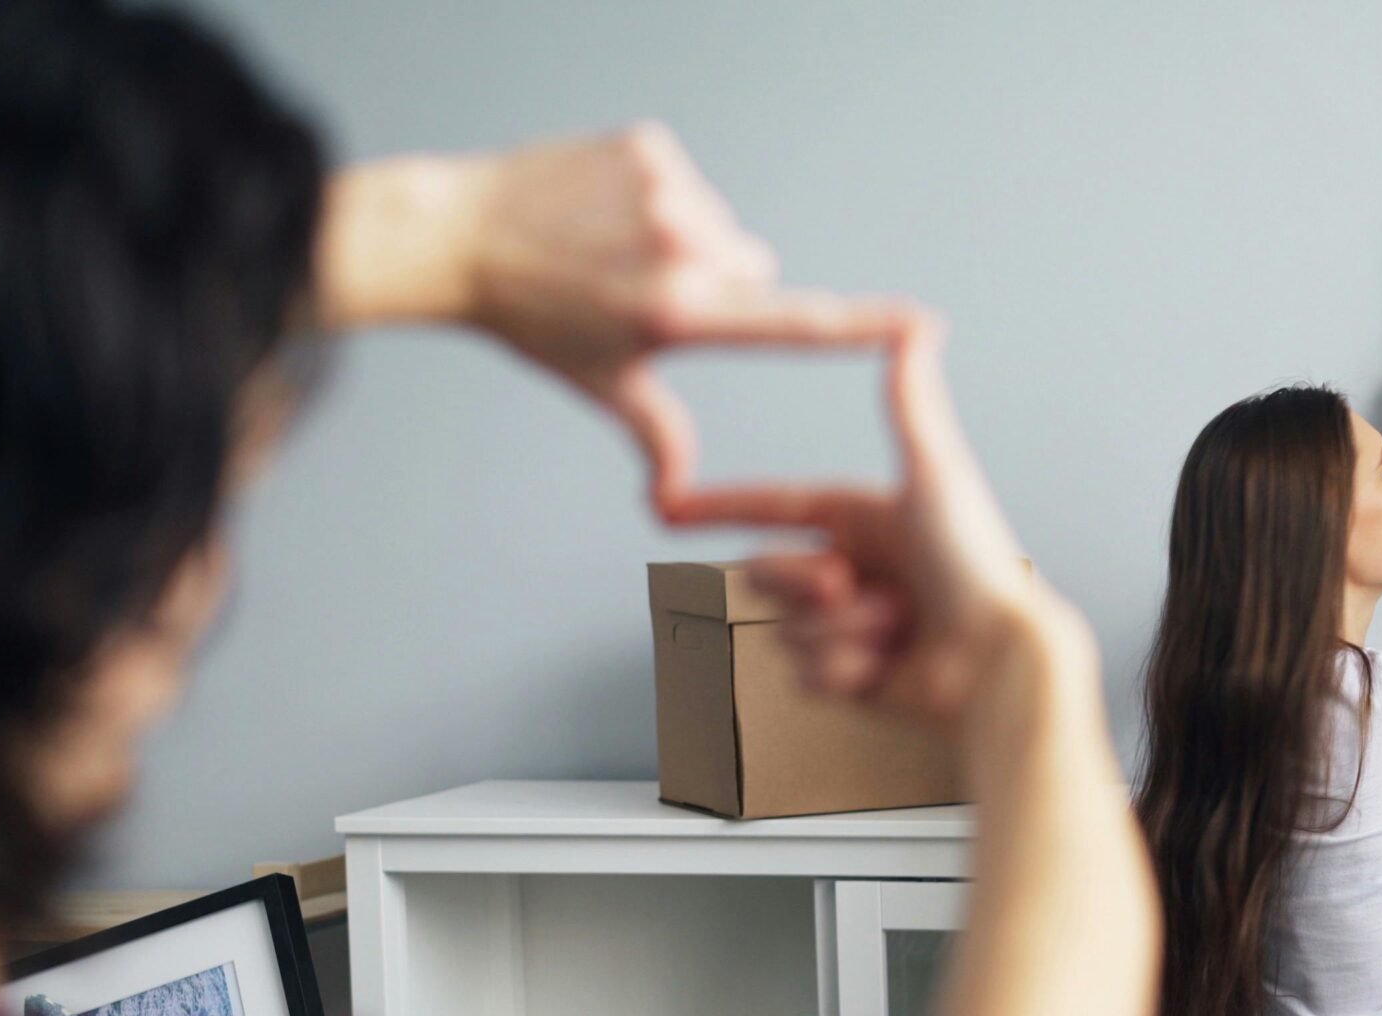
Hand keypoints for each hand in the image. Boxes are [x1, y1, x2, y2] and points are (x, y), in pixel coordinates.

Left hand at [319, 125, 914, 511]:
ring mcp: (666, 189)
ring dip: (687, 238)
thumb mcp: (602, 383)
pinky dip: (656, 195)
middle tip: (644, 290)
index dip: (864, 328)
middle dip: (720, 282)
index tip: (923, 325)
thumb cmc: (531, 316)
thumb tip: (675, 501)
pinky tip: (605, 209)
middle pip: (752, 266)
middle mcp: (681, 246)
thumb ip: (660, 438)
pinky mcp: (648, 147)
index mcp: (678, 312)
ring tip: (616, 249)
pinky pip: (686, 181)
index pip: (792, 324)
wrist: (458, 235)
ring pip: (721, 225)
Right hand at [664, 316, 1053, 723]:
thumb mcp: (935, 474)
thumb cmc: (978, 566)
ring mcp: (852, 627)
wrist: (999, 657)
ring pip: (787, 632)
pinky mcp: (856, 678)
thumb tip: (916, 325)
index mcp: (863, 520)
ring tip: (896, 627)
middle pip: (767, 574)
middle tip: (846, 587)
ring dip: (838, 632)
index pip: (774, 507)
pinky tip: (889, 666)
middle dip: (801, 585)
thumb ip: (911, 404)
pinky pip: (807, 677)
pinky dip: (846, 671)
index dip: (720, 507)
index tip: (668, 508)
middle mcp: (855, 571)